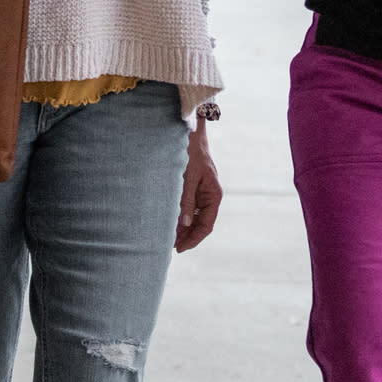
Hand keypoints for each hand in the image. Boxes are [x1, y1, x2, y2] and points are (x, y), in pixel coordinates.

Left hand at [175, 123, 222, 251]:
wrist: (189, 133)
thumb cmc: (191, 153)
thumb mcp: (188, 178)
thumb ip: (186, 201)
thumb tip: (184, 224)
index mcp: (213, 195)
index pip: (206, 225)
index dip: (193, 239)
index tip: (179, 248)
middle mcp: (209, 196)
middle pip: (200, 224)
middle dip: (187, 236)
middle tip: (170, 247)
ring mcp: (201, 192)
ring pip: (193, 217)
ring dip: (182, 228)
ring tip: (167, 238)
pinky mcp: (192, 188)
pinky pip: (188, 208)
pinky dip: (179, 216)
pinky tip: (169, 222)